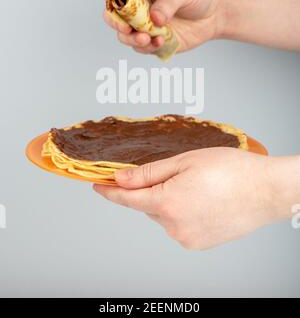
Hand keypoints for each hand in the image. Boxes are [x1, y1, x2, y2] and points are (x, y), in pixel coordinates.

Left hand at [93, 148, 283, 249]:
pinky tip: (203, 200)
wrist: (265, 190)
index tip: (97, 185)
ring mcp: (187, 238)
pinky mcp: (199, 243)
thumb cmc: (230, 170)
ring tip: (198, 187)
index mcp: (167, 203)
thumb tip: (121, 178)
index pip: (127, 198)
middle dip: (153, 190)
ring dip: (170, 201)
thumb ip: (148, 173)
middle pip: (148, 205)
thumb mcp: (184, 162)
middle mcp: (174, 226)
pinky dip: (183, 212)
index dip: (110, 191)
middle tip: (178, 174)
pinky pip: (179, 225)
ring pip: (164, 216)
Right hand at [102, 0, 224, 54]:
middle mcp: (137, 6)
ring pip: (125, 36)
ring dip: (132, 40)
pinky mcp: (153, 40)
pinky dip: (147, 48)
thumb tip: (154, 19)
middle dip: (116, 24)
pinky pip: (141, 48)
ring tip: (148, 39)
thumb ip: (167, 3)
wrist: (216, 13)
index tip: (116, 6)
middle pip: (113, 15)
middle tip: (128, 29)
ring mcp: (144, 24)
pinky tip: (161, 42)